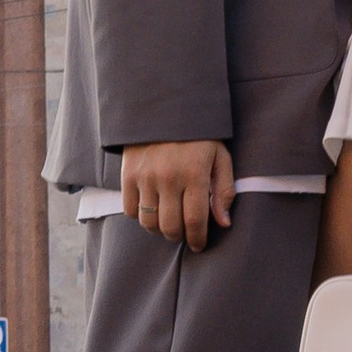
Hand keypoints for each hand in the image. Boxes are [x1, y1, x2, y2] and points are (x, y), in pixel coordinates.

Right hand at [119, 141, 233, 250]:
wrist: (165, 106)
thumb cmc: (198, 135)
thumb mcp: (219, 156)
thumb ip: (223, 190)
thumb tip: (223, 223)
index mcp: (194, 174)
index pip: (195, 221)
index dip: (198, 239)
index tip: (199, 245)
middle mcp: (168, 178)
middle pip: (170, 227)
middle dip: (179, 237)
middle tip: (184, 233)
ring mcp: (146, 177)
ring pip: (149, 223)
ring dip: (160, 229)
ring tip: (168, 221)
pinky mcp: (128, 174)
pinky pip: (130, 210)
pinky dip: (140, 216)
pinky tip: (152, 207)